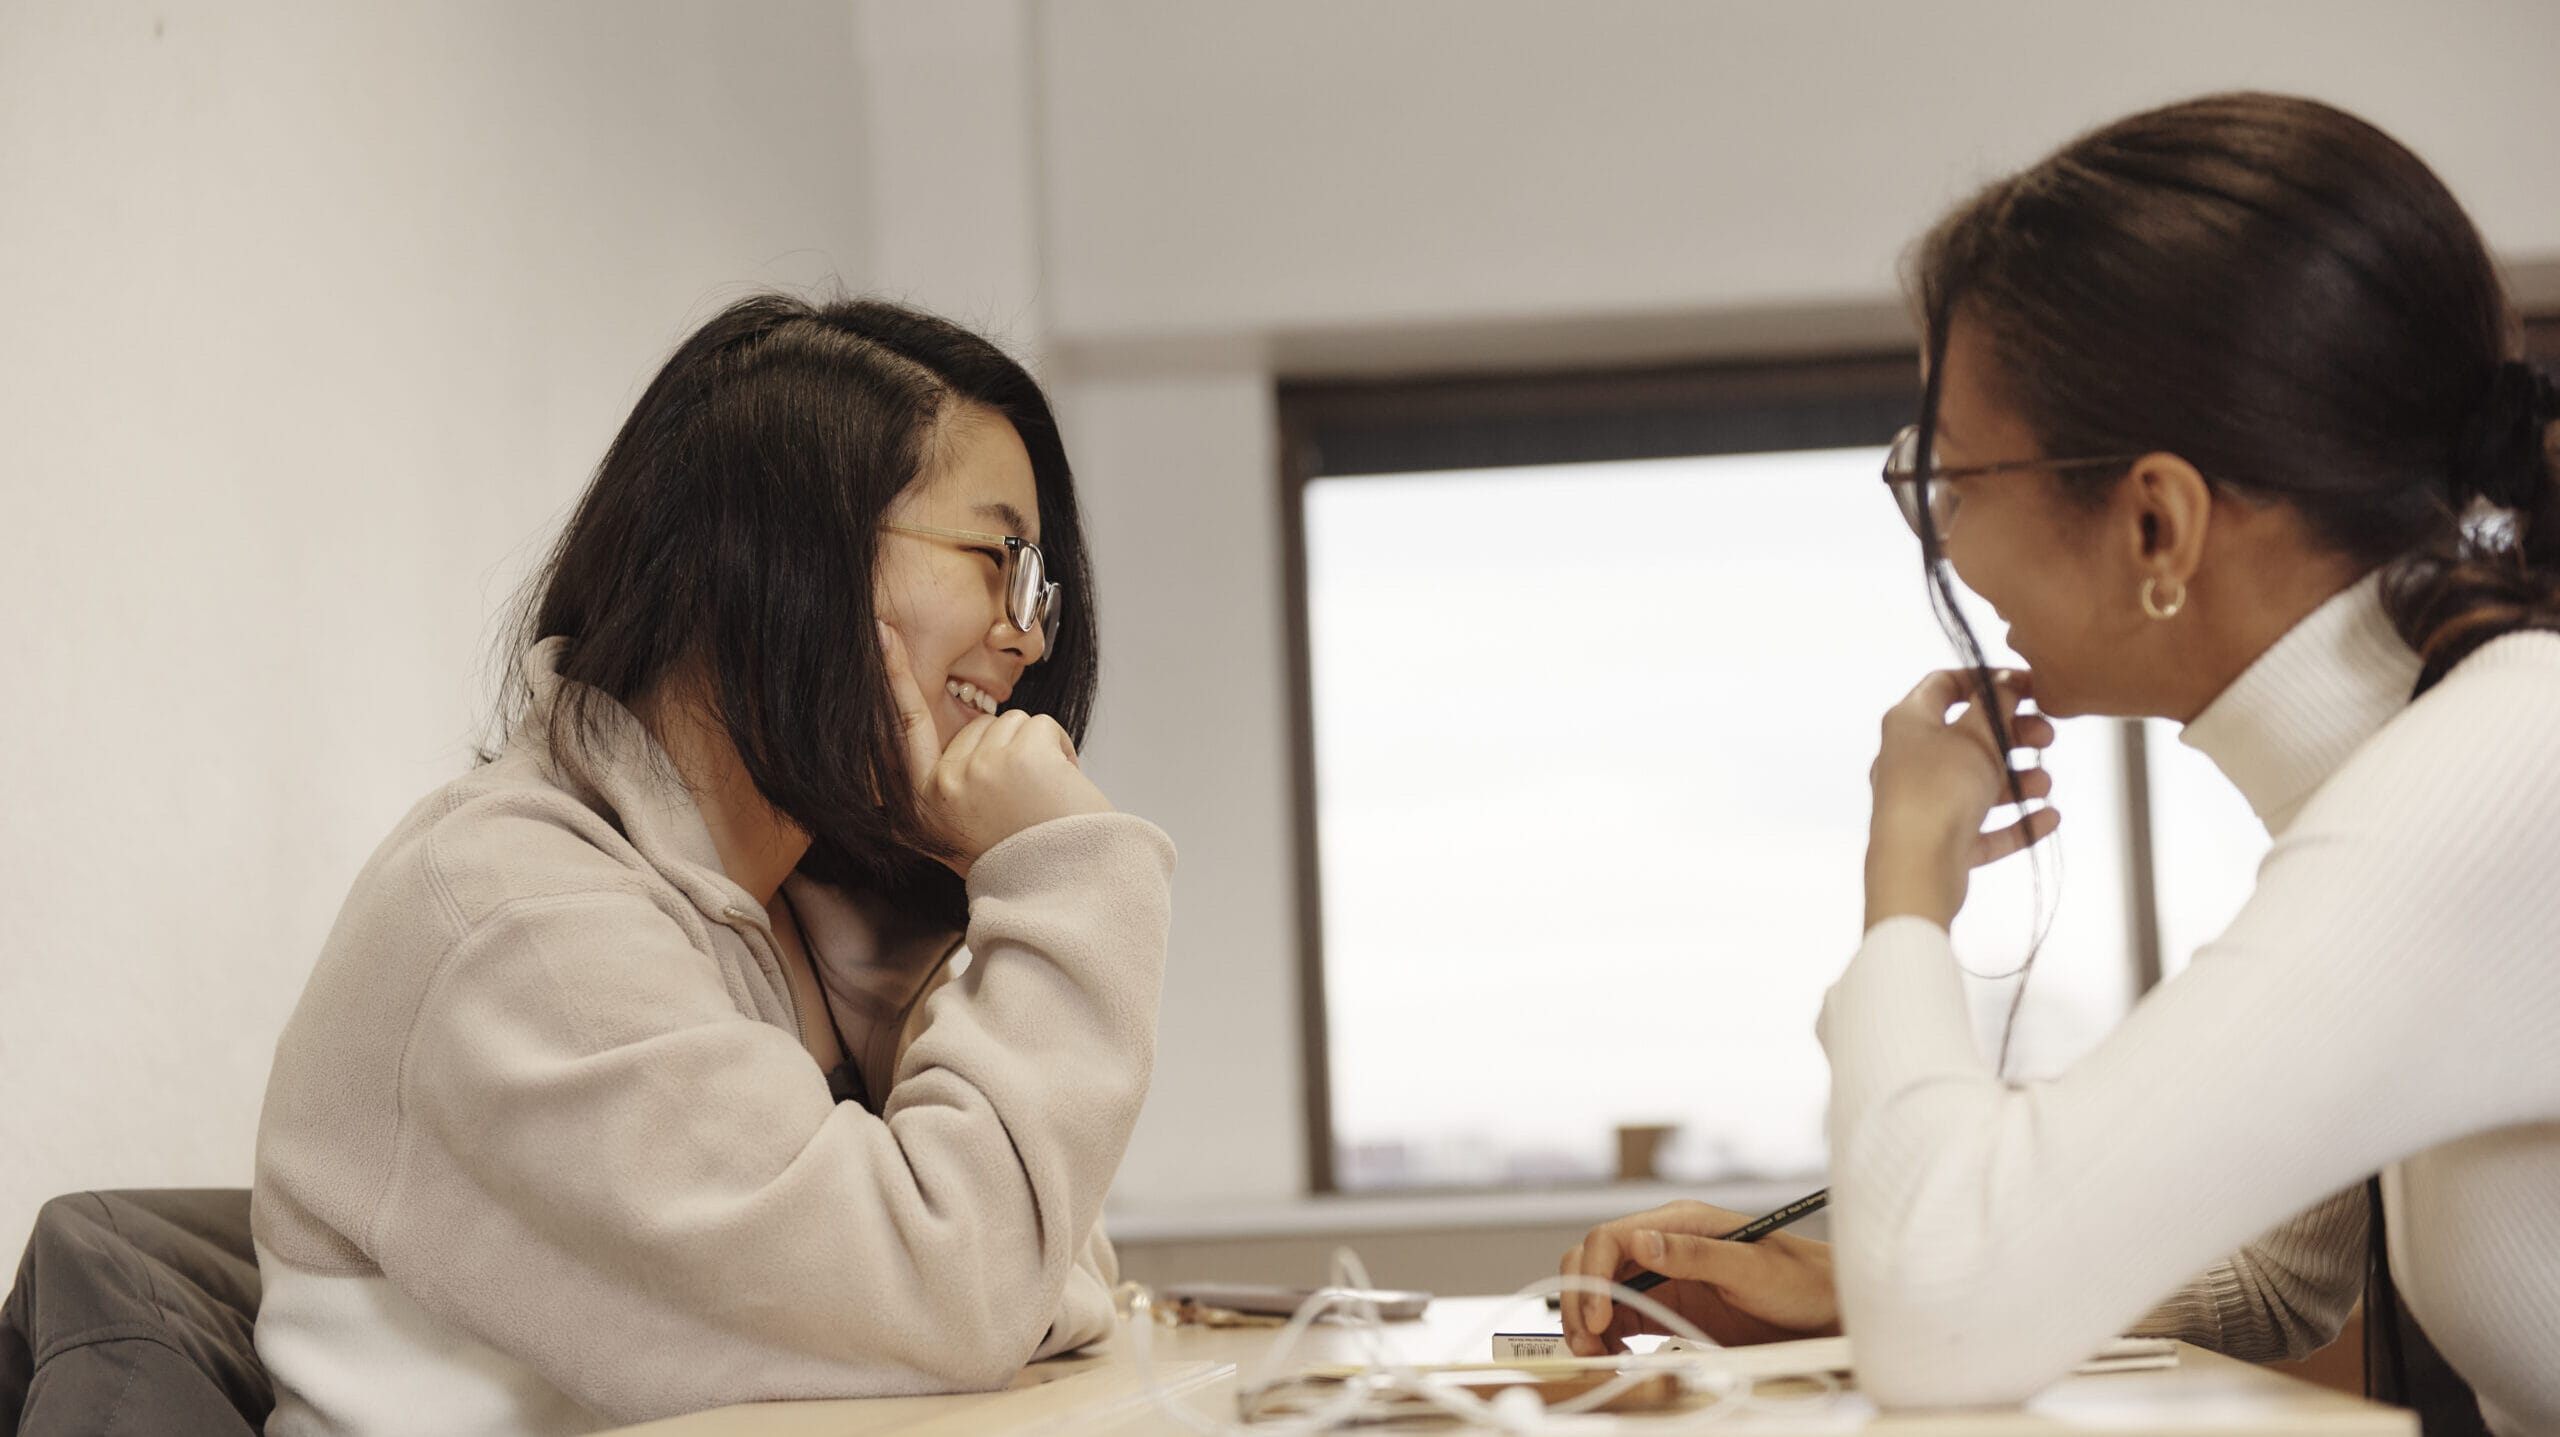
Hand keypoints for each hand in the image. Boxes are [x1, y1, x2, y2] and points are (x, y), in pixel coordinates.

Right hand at [880, 623, 1113, 874]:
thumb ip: (951, 785)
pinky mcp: (1018, 757)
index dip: (892, 677)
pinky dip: (1060, 752)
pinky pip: (1043, 727)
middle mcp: (939, 788)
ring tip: (1040, 803)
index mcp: (920, 807)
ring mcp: (976, 770)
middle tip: (1023, 806)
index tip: (881, 631)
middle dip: (1009, 753)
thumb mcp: (962, 830)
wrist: (1067, 894)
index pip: (900, 729)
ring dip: (1037, 755)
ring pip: (1012, 724)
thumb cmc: (1025, 865)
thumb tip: (969, 737)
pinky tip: (1057, 792)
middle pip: (977, 726)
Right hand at [1559, 1201, 1839, 1354]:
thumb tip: (1641, 1243)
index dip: (1592, 1278)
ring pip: (1600, 1293)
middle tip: (1587, 1345)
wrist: (1826, 1312)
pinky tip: (1615, 1357)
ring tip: (1597, 1357)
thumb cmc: (1800, 1280)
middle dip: (1579, 1301)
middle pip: (1594, 1264)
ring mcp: (1662, 1278)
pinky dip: (1607, 1339)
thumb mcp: (1752, 1268)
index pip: (1610, 1239)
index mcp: (1678, 1223)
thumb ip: (1696, 1254)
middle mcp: (1662, 1246)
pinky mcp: (1667, 1308)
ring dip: (1588, 1323)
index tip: (1597, 1320)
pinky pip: (1621, 1319)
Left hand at [1864, 668, 2058, 929]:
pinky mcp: (1941, 842)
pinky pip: (1983, 827)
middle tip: (2048, 736)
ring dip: (2017, 780)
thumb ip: (1994, 704)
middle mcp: (1910, 759)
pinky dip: (2014, 821)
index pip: (1943, 685)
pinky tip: (2048, 818)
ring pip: (1977, 783)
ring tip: (2045, 784)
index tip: (2027, 686)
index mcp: (1908, 723)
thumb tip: (2003, 680)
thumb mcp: (1975, 735)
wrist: (1916, 867)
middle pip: (1968, 736)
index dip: (1986, 681)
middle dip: (2013, 735)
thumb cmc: (1941, 787)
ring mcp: (1925, 803)